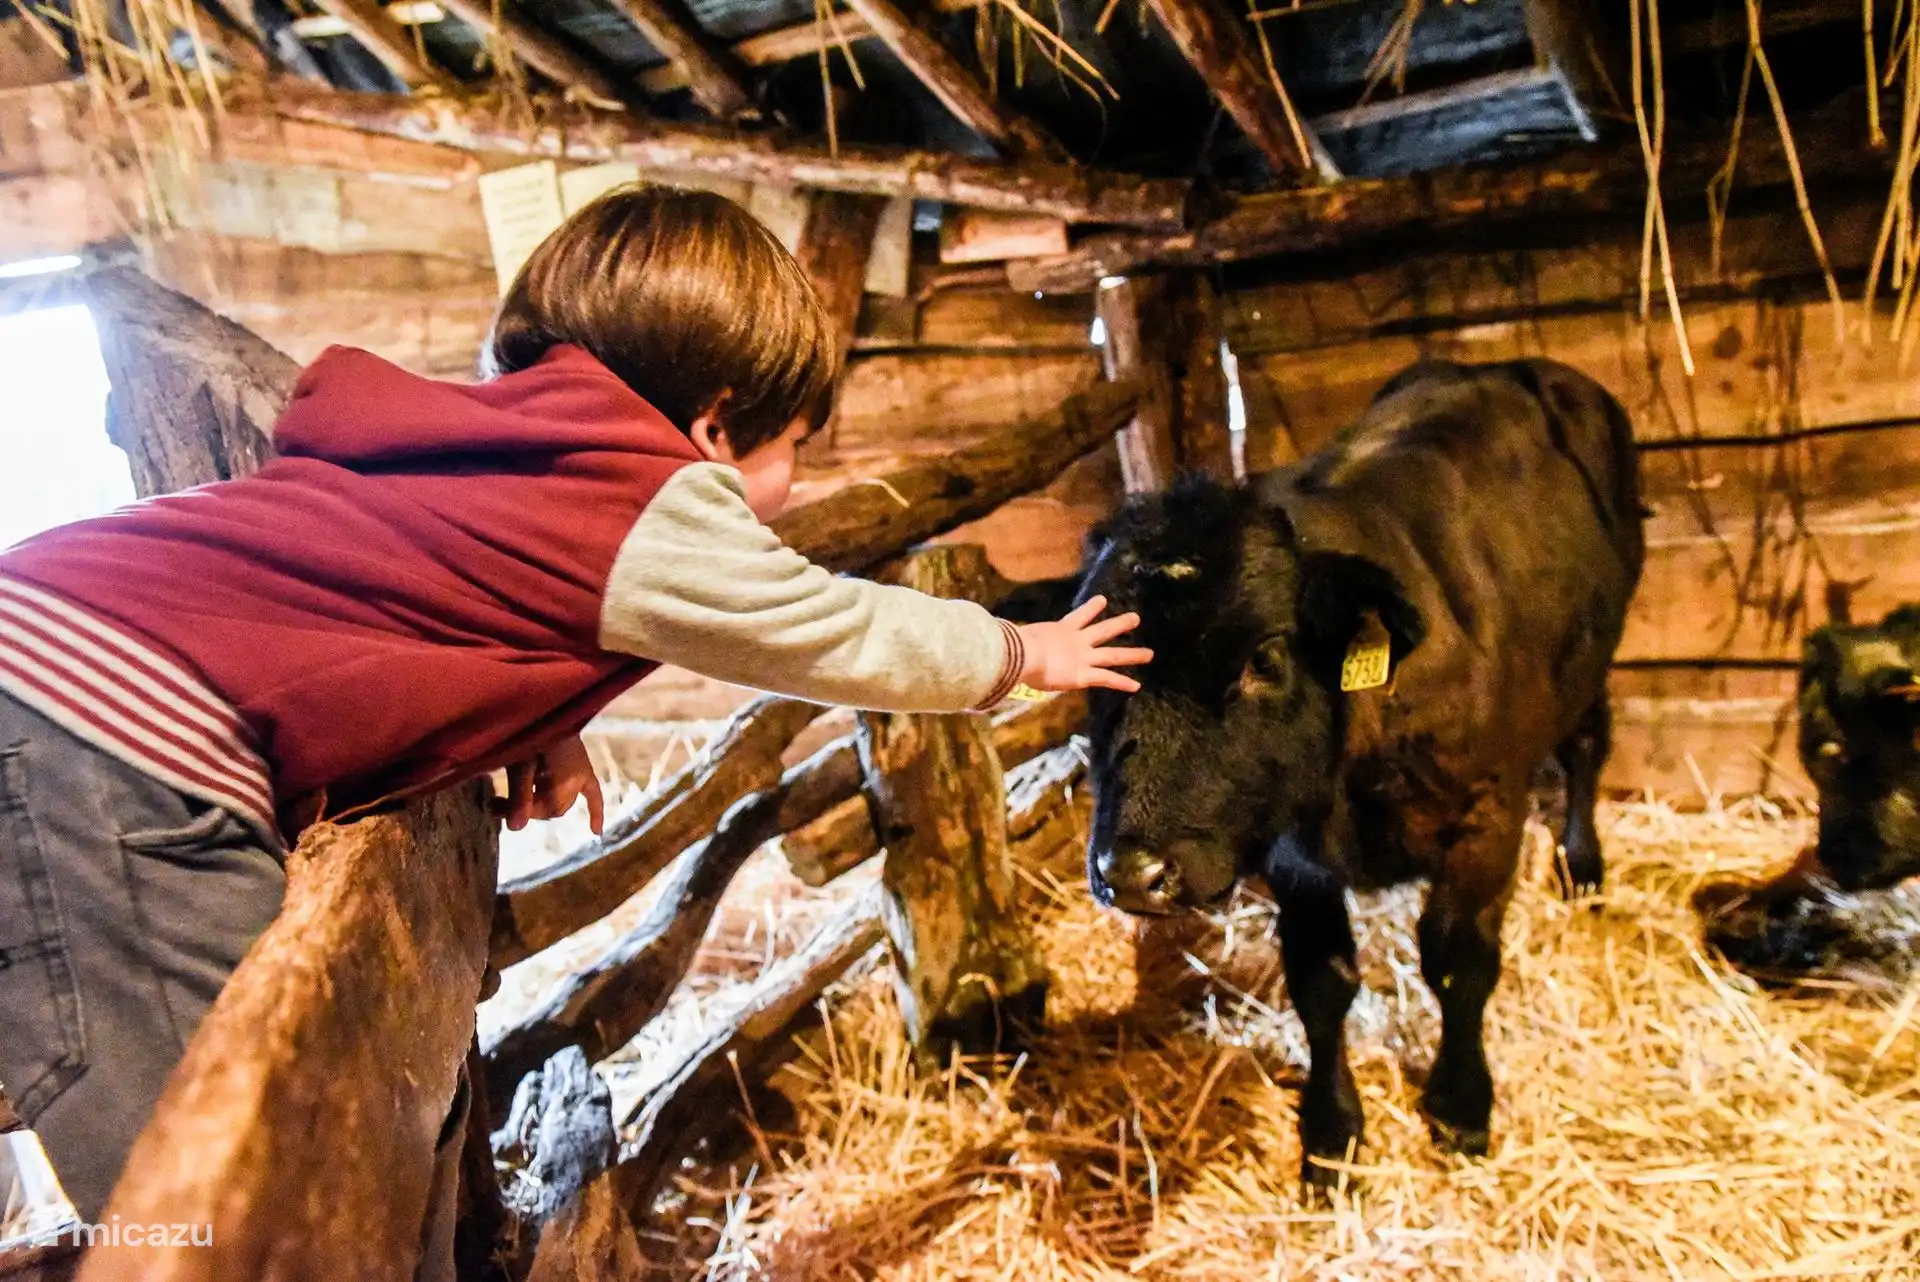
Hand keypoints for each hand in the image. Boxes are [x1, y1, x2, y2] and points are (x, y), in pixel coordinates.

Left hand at [492, 735, 605, 834]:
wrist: (548, 701)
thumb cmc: (530, 728)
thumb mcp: (519, 762)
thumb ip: (519, 795)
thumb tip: (514, 829)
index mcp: (565, 780)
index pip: (546, 810)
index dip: (520, 812)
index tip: (493, 803)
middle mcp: (578, 780)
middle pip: (554, 808)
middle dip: (528, 808)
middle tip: (496, 802)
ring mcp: (582, 772)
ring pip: (564, 801)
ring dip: (542, 804)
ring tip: (512, 799)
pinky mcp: (583, 765)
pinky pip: (594, 793)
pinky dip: (595, 811)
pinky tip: (595, 832)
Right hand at [1015, 595, 1152, 693]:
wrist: (1021, 655)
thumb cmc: (1014, 646)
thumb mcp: (1014, 639)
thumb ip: (1010, 636)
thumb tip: (988, 629)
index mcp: (1060, 631)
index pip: (1079, 616)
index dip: (1091, 608)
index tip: (1102, 599)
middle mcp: (1076, 642)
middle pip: (1103, 630)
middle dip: (1119, 624)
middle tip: (1135, 618)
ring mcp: (1082, 657)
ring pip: (1112, 654)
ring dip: (1132, 654)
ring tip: (1150, 654)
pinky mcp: (1083, 674)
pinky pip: (1106, 678)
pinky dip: (1122, 682)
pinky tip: (1136, 686)